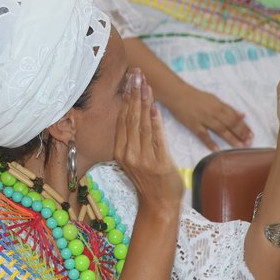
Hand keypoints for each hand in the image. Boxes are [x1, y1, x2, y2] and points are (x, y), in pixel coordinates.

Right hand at [113, 69, 183, 213]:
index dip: (126, 98)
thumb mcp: (136, 159)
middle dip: (134, 94)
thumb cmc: (149, 181)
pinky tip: (155, 106)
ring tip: (145, 84)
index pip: (122, 119)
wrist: (159, 206)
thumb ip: (135, 138)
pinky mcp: (159, 163)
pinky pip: (156, 138)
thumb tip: (140, 111)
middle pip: (130, 118)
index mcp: (121, 151)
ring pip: (142, 124)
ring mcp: (143, 159)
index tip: (129, 80)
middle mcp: (129, 154)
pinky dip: (155, 121)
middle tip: (136, 74)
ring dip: (144, 102)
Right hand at [167, 84, 252, 150]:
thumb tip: (242, 115)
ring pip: (220, 129)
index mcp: (219, 105)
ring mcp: (203, 119)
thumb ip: (228, 108)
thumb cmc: (196, 96)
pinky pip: (203, 135)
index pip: (235, 117)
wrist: (177, 94)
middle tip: (249, 143)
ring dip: (231, 138)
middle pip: (230, 124)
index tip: (251, 135)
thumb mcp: (214, 99)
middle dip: (241, 133)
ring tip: (239, 146)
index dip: (244, 126)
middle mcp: (213, 112)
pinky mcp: (193, 125)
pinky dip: (210, 142)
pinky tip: (217, 149)